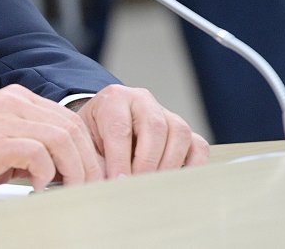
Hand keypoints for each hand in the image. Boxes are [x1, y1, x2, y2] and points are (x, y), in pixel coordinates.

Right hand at [0, 85, 104, 199]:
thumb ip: (29, 150)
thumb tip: (64, 172)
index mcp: (16, 100)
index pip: (68, 119)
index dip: (86, 150)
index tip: (91, 175)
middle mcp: (13, 103)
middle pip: (72, 127)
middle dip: (88, 162)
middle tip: (90, 189)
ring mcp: (3, 119)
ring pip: (62, 138)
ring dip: (74, 170)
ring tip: (70, 190)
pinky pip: (39, 153)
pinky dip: (46, 174)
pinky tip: (37, 188)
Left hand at [76, 84, 208, 178]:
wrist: (103, 123)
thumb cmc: (94, 134)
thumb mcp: (86, 141)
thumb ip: (96, 160)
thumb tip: (107, 186)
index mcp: (114, 99)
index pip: (120, 128)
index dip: (120, 159)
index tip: (118, 183)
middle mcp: (142, 100)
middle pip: (154, 128)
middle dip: (146, 163)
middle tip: (137, 186)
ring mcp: (166, 113)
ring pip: (179, 133)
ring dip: (168, 165)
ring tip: (154, 185)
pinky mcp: (183, 131)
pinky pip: (198, 145)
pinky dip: (193, 166)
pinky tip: (176, 181)